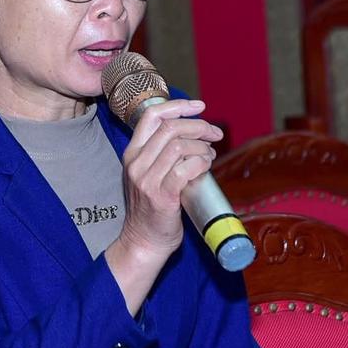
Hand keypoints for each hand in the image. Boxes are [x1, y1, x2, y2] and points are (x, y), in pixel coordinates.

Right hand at [105, 100, 223, 312]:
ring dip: (203, 147)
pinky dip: (201, 163)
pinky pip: (186, 168)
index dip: (178, 106)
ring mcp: (147, 180)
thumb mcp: (150, 175)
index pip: (151, 115)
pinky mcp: (161, 196)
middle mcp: (136, 163)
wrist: (144, 242)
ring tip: (210, 156)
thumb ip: (164, 154)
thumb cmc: (153, 209)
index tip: (199, 106)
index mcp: (132, 154)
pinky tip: (206, 168)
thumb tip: (197, 135)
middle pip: (171, 128)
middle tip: (215, 135)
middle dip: (200, 126)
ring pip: (180, 146)